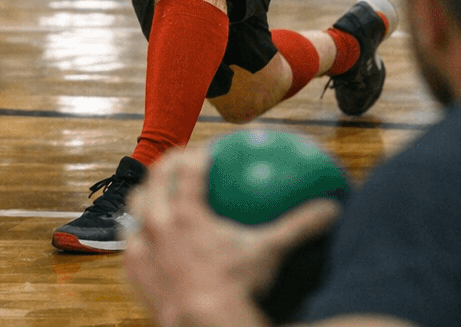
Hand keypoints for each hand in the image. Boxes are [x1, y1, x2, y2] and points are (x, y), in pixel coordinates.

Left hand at [125, 148, 340, 326]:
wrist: (202, 321)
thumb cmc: (236, 285)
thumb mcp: (269, 252)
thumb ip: (298, 227)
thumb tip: (330, 208)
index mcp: (187, 211)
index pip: (186, 169)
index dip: (195, 155)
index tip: (204, 150)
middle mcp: (158, 221)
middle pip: (153, 180)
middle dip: (165, 166)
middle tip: (176, 162)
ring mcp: (142, 246)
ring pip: (134, 208)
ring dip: (144, 197)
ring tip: (154, 195)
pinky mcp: (134, 270)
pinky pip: (130, 245)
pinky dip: (139, 238)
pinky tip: (146, 242)